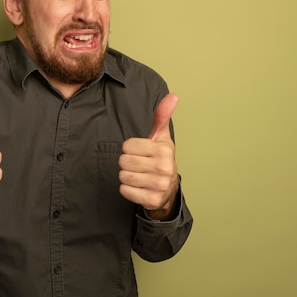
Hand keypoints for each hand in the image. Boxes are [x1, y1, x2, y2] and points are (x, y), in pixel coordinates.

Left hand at [118, 94, 178, 219]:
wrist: (168, 189)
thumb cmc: (160, 158)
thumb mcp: (160, 137)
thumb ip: (162, 116)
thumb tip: (173, 95)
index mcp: (164, 150)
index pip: (127, 146)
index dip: (130, 149)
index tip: (141, 152)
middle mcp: (164, 168)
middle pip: (123, 161)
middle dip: (127, 163)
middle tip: (138, 165)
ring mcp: (159, 186)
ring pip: (123, 176)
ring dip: (126, 177)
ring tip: (138, 175)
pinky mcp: (152, 200)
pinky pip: (125, 191)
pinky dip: (127, 190)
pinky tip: (138, 187)